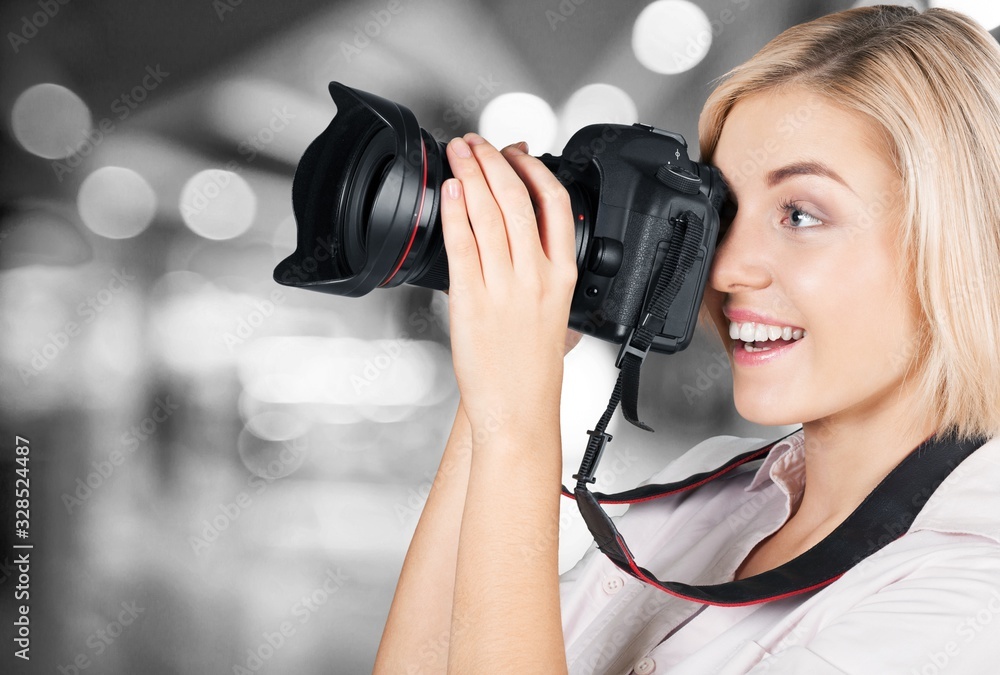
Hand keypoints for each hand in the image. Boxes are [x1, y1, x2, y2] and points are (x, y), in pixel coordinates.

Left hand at [440, 134, 577, 432]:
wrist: (518, 410)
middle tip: (476, 141)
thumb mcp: (557, 315)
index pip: (556, 204)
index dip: (533, 169)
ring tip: (458, 152)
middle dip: (493, 161)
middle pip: (517, 199)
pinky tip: (449, 191)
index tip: (515, 152)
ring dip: (471, 175)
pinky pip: (463, 245)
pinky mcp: (472, 301)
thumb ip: (548, 276)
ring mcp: (505, 287)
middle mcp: (536, 276)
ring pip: (490, 215)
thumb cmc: (533, 369)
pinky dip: (455, 212)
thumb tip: (537, 244)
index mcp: (562, 275)